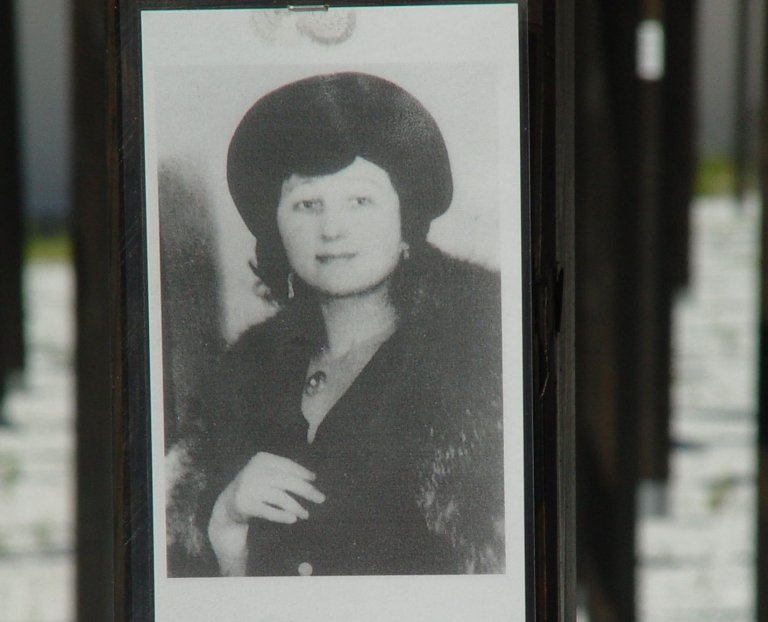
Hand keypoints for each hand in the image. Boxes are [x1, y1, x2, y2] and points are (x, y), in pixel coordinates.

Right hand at [207, 452, 324, 574]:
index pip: (287, 465)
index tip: (314, 479)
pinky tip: (293, 519)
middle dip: (306, 490)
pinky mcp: (245, 504)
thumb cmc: (255, 486)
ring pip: (279, 497)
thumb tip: (312, 478)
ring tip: (306, 514)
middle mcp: (254, 470)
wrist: (228, 504)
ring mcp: (248, 487)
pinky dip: (282, 515)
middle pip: (286, 481)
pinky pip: (268, 511)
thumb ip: (285, 473)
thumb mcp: (267, 473)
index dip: (302, 472)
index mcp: (262, 459)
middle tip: (321, 499)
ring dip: (296, 506)